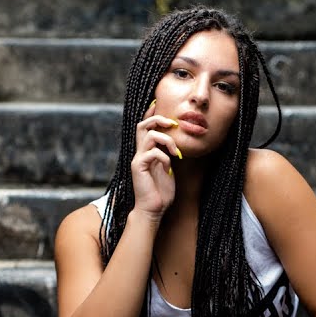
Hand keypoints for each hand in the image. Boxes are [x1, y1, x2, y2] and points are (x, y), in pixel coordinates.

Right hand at [131, 100, 180, 216]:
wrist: (153, 210)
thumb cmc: (161, 192)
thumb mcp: (168, 168)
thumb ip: (169, 154)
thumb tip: (177, 141)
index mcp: (146, 151)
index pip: (145, 127)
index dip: (152, 114)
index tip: (162, 106)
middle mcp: (139, 153)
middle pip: (142, 124)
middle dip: (158, 119)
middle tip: (173, 125)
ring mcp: (138, 159)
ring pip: (150, 135)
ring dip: (167, 141)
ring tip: (176, 154)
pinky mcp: (139, 167)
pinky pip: (152, 152)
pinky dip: (164, 157)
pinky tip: (169, 169)